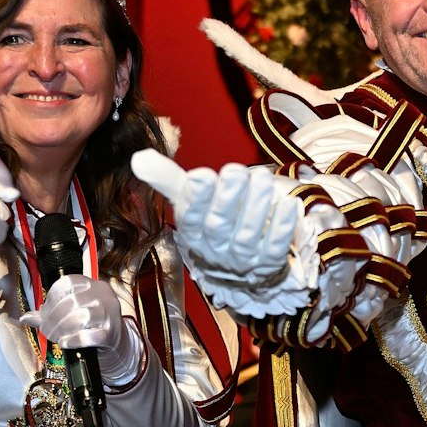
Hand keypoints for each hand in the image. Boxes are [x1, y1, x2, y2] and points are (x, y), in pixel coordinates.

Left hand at [20, 274, 141, 383]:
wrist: (116, 346)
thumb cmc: (91, 325)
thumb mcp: (72, 314)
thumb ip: (49, 314)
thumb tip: (24, 318)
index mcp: (92, 285)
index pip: (68, 283)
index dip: (51, 297)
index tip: (44, 312)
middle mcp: (103, 295)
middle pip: (72, 302)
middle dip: (53, 318)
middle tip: (45, 330)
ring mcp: (109, 314)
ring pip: (81, 317)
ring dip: (61, 329)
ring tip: (54, 337)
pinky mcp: (111, 334)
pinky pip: (90, 336)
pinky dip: (73, 340)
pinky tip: (65, 343)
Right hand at [131, 152, 300, 281]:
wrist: (241, 269)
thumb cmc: (214, 224)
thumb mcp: (190, 202)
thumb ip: (168, 180)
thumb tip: (138, 158)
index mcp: (193, 235)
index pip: (191, 219)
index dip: (197, 198)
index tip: (203, 175)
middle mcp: (216, 251)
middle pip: (220, 225)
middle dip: (228, 198)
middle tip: (237, 170)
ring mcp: (243, 261)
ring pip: (247, 235)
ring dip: (257, 206)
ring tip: (263, 179)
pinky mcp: (269, 264)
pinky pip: (276, 247)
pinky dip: (282, 226)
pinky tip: (289, 203)